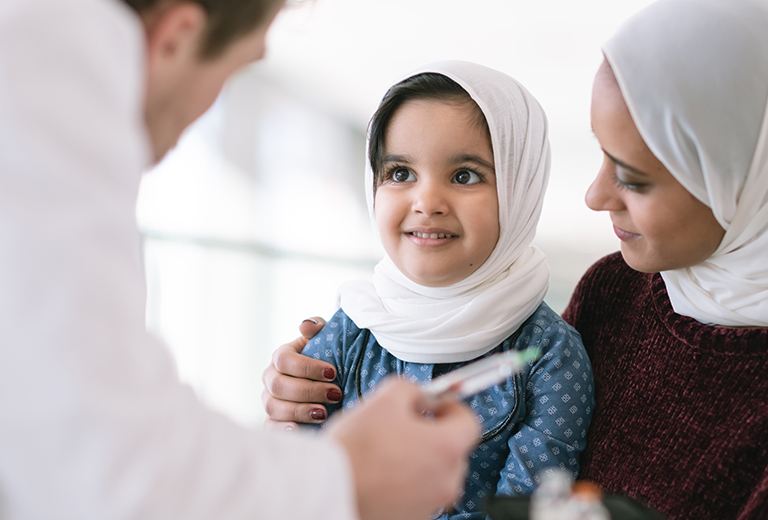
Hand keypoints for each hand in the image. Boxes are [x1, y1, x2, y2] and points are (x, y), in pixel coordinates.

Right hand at [262, 317, 341, 428]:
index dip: (307, 367)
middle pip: (279, 386)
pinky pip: (270, 427)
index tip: (333, 373)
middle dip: (309, 391)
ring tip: (324, 413)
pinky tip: (299, 430)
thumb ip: (317, 329)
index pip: (284, 360)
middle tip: (335, 394)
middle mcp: (271, 379)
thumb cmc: (326, 358)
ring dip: (299, 411)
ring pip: (274, 407)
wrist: (329, 383)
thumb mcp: (325, 339)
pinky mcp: (273, 421)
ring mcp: (270, 401)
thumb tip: (305, 326)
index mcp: (281, 357)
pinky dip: (282, 430)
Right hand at [327, 378, 479, 519]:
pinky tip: (380, 470)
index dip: (450, 407)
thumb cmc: (355, 448)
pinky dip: (406, 480)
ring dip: (419, 458)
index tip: (434, 403)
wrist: (328, 488)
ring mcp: (430, 503)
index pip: (469, 421)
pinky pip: (418, 491)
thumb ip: (412, 389)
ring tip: (386, 448)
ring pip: (435, 472)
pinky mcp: (412, 518)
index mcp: (447, 448)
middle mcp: (446, 480)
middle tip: (406, 423)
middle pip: (454, 449)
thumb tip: (420, 394)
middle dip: (434, 433)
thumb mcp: (385, 398)